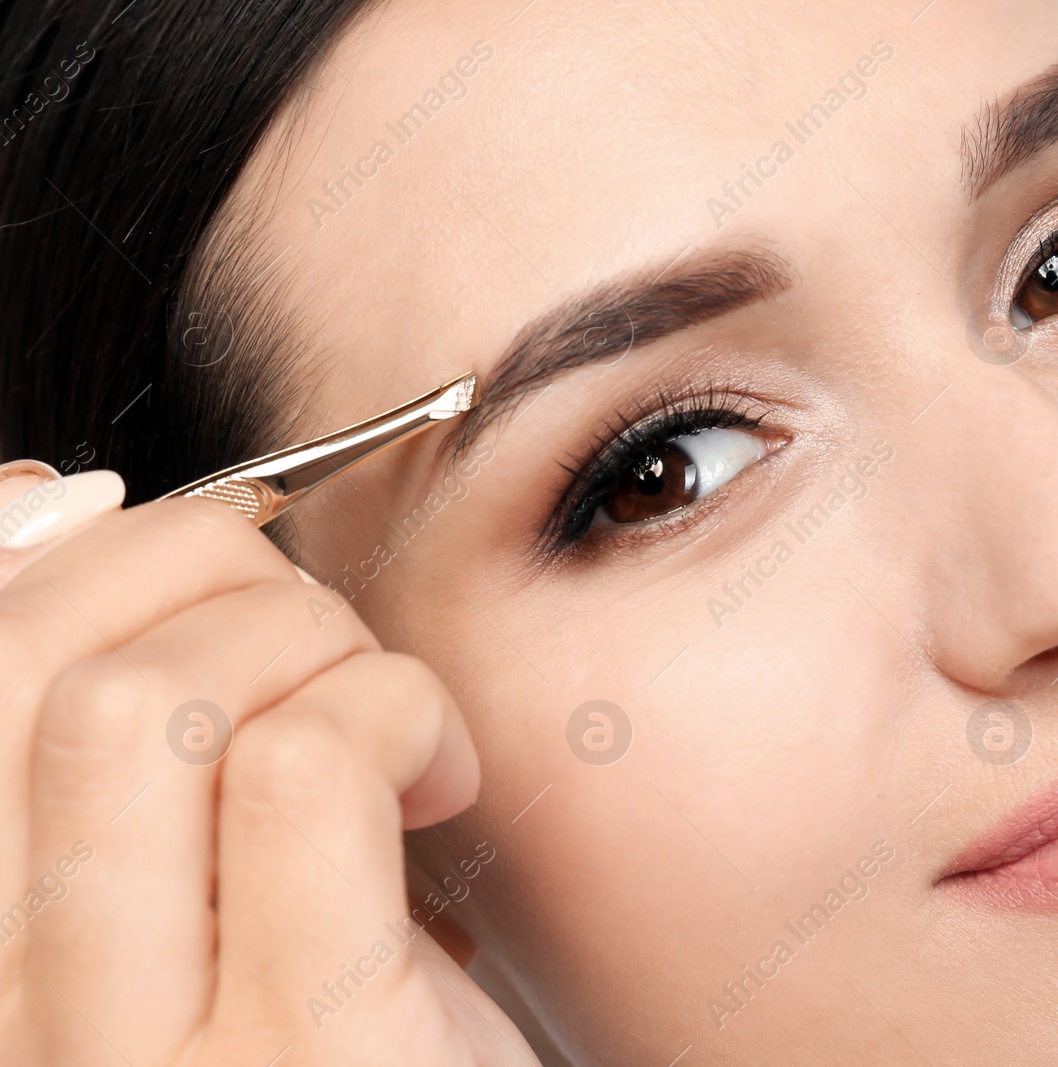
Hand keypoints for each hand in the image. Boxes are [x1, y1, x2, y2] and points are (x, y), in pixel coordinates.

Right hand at [0, 469, 538, 1065]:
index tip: (170, 540)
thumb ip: (113, 761)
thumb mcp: (195, 901)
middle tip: (322, 644)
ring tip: (389, 722)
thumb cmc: (345, 1048)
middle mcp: (5, 1024)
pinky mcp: (305, 1062)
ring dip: (306, 642)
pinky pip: (299, 765)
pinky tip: (445, 779)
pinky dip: (394, 709)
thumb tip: (46, 503)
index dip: (47, 549)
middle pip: (28, 660)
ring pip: (140, 697)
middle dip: (207, 572)